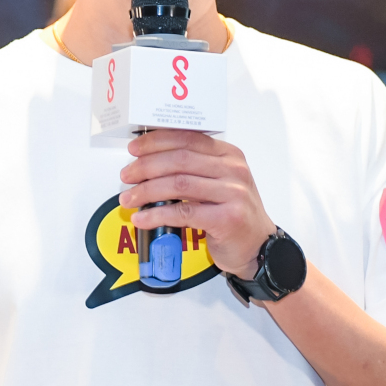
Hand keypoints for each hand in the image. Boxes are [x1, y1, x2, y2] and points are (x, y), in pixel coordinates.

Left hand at [117, 129, 276, 279]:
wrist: (258, 246)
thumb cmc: (232, 213)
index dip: (157, 142)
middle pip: (180, 160)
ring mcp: (233, 194)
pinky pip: (183, 213)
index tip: (134, 150)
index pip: (188, 139)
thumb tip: (148, 161)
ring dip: (147, 191)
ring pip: (179, 185)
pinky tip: (141, 218)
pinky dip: (157, 215)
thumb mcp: (219, 182)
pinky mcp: (227, 219)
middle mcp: (234, 170)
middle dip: (146, 167)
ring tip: (128, 199)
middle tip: (126, 176)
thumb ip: (193, 168)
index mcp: (229, 155)